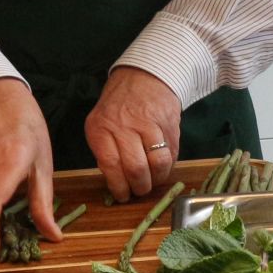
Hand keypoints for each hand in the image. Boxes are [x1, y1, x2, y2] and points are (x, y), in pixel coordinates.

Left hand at [84, 66, 180, 202]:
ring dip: (157, 179)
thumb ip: (105, 151)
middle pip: (136, 167)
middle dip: (140, 187)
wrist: (143, 77)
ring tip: (153, 181)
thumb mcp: (100, 124)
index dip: (118, 186)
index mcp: (101, 127)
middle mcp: (124, 125)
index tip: (122, 195)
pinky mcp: (169, 123)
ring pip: (158, 163)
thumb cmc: (118, 107)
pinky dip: (168, 166)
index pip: (110, 165)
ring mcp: (149, 123)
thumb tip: (116, 183)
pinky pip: (172, 154)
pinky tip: (162, 167)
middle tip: (140, 191)